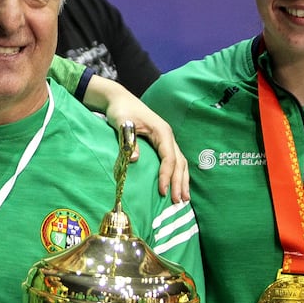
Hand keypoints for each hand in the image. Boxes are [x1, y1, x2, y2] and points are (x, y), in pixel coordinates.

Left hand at [84, 76, 189, 202]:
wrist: (119, 100)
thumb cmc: (121, 111)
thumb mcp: (123, 124)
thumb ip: (129, 141)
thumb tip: (136, 159)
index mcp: (162, 132)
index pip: (169, 158)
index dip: (167, 175)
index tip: (163, 191)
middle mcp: (168, 136)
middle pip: (179, 162)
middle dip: (180, 182)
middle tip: (179, 202)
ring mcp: (166, 139)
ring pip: (180, 162)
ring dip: (182, 180)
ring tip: (184, 199)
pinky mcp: (161, 143)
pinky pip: (174, 160)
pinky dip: (177, 174)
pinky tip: (177, 185)